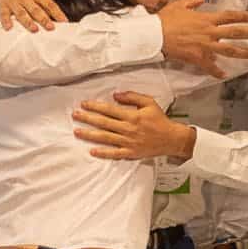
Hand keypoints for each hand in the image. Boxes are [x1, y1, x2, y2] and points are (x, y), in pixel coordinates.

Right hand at [0, 0, 74, 31]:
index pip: (49, 3)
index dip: (57, 12)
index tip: (64, 21)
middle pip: (35, 10)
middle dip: (43, 19)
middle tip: (51, 28)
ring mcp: (13, 1)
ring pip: (21, 13)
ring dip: (27, 22)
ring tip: (34, 29)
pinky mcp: (1, 4)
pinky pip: (3, 14)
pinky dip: (5, 21)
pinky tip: (9, 28)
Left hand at [73, 91, 196, 159]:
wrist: (172, 139)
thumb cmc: (160, 120)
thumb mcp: (149, 102)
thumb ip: (132, 97)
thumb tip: (116, 94)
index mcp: (132, 116)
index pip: (109, 110)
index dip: (95, 106)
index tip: (84, 104)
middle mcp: (128, 129)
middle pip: (104, 123)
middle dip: (88, 118)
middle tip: (75, 115)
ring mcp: (128, 142)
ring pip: (105, 137)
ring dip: (90, 134)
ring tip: (77, 132)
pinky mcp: (130, 152)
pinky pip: (114, 153)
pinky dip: (103, 153)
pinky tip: (92, 151)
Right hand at [157, 0, 247, 77]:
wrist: (154, 35)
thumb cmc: (165, 19)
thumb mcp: (179, 5)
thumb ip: (193, 1)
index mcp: (206, 19)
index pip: (229, 16)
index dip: (242, 16)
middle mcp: (209, 32)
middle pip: (235, 32)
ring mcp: (205, 46)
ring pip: (229, 50)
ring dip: (244, 52)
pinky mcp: (197, 58)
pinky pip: (210, 66)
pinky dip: (217, 71)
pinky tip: (224, 74)